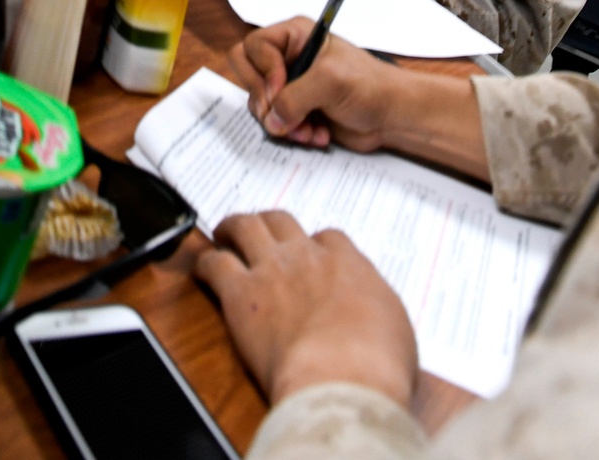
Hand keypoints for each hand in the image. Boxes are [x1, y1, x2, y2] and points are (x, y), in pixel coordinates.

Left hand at [197, 211, 416, 408]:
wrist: (342, 378)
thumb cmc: (377, 364)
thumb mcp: (396, 328)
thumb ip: (378, 310)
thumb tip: (374, 318)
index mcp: (346, 262)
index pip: (327, 238)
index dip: (315, 245)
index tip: (311, 256)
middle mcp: (306, 256)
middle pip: (281, 220)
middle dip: (269, 223)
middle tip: (260, 231)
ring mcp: (271, 270)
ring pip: (244, 226)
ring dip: (232, 226)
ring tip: (224, 232)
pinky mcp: (240, 295)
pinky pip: (215, 265)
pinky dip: (206, 264)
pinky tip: (202, 270)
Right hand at [230, 19, 396, 149]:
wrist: (391, 115)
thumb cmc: (370, 85)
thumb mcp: (329, 81)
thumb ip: (293, 97)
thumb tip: (271, 119)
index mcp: (294, 36)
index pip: (254, 47)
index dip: (263, 71)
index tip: (280, 89)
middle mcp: (287, 57)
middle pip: (247, 74)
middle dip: (265, 100)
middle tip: (282, 114)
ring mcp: (290, 85)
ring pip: (260, 103)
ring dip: (283, 122)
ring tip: (309, 129)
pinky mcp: (295, 109)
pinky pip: (275, 122)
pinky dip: (293, 132)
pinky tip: (317, 134)